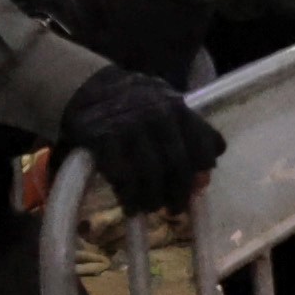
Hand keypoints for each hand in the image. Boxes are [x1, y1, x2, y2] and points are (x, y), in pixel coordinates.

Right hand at [60, 65, 228, 210]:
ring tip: (150, 207)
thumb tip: (211, 167)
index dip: (202, 168)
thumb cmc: (131, 102)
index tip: (198, 186)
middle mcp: (158, 114)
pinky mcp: (104, 137)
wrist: (84, 86)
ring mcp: (130, 126)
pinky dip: (128, 197)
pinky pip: (123, 176)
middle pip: (178, 164)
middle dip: (179, 193)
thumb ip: (188, 131)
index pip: (202, 143)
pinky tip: (129, 205)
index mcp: (177, 106)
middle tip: (175, 209)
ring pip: (151, 174)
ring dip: (153, 199)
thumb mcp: (164, 104)